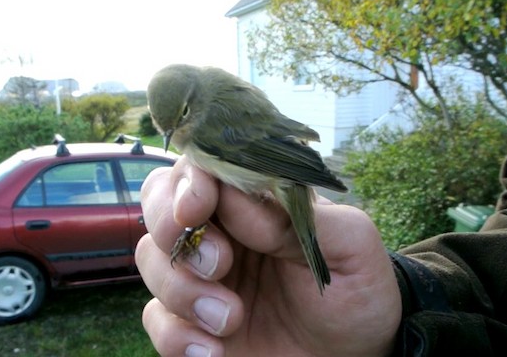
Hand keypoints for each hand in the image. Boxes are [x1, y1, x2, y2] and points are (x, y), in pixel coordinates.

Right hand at [135, 157, 401, 355]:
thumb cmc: (355, 293)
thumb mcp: (349, 245)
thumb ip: (297, 215)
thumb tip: (234, 198)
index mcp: (254, 203)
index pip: (203, 168)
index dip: (190, 181)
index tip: (197, 207)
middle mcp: (220, 232)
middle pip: (159, 203)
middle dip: (172, 228)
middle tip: (219, 263)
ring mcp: (200, 278)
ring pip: (151, 260)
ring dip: (182, 290)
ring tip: (230, 319)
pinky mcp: (190, 323)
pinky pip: (155, 319)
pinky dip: (175, 335)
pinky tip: (214, 351)